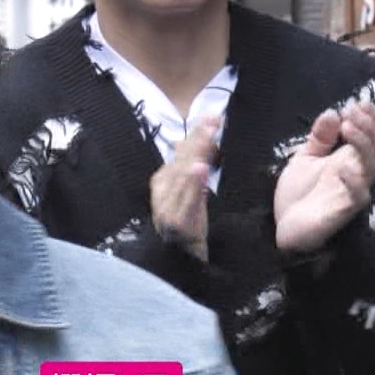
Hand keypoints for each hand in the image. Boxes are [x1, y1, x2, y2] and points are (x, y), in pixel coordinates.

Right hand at [149, 118, 218, 260]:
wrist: (180, 258)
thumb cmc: (186, 222)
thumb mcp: (186, 192)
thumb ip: (185, 167)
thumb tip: (184, 139)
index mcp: (162, 180)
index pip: (181, 151)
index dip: (196, 134)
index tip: (212, 116)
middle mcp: (162, 191)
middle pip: (183, 160)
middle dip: (199, 139)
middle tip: (213, 121)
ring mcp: (167, 207)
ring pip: (184, 176)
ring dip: (196, 155)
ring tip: (208, 137)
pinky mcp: (177, 222)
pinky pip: (187, 200)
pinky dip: (193, 184)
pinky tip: (200, 170)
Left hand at [274, 102, 374, 253]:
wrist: (284, 229)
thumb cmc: (299, 196)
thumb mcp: (305, 160)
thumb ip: (319, 138)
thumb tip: (332, 112)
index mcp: (349, 161)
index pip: (371, 137)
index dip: (371, 120)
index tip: (359, 103)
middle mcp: (356, 175)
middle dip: (369, 127)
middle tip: (353, 111)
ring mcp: (353, 193)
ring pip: (372, 167)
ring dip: (363, 144)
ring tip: (348, 126)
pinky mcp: (345, 211)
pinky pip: (358, 197)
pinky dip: (353, 182)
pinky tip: (342, 167)